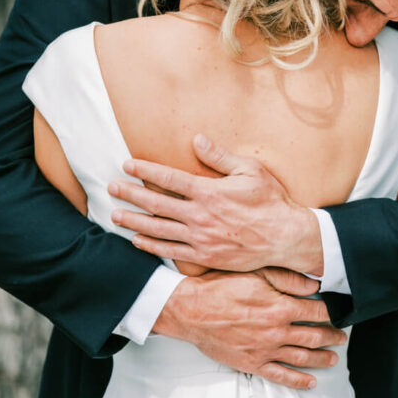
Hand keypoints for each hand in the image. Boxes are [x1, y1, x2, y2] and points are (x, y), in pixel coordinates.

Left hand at [108, 134, 323, 275]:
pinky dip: (151, 246)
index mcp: (209, 192)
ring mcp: (201, 239)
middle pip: (156, 204)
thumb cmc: (271, 201)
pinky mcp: (205, 257)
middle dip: (130, 195)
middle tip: (112, 189)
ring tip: (115, 216)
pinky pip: (171, 252)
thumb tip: (197, 140)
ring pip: (158, 229)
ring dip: (134, 222)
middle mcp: (200, 216)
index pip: (168, 178)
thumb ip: (220, 157)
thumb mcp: (250, 171)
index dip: (145, 171)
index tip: (127, 165)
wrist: (286, 238)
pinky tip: (137, 241)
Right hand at [153, 268, 346, 389]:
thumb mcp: (255, 273)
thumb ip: (287, 279)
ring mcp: (265, 350)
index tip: (339, 312)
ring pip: (301, 358)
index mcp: (280, 307)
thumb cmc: (221, 287)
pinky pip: (280, 376)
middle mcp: (277, 332)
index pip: (316, 311)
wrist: (191, 310)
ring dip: (321, 359)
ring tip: (333, 359)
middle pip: (314, 336)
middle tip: (341, 338)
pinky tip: (310, 382)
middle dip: (331, 337)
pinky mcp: (252, 364)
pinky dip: (298, 381)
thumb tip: (314, 284)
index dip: (331, 312)